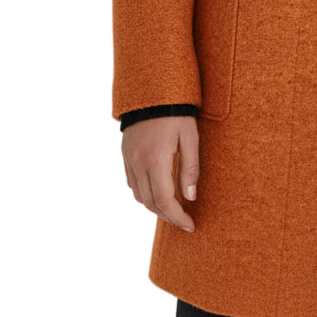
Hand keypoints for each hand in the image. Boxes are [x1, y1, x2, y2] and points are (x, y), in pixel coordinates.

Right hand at [121, 115, 199, 230]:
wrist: (152, 90)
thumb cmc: (176, 112)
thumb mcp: (190, 137)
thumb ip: (190, 168)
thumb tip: (190, 197)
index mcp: (155, 160)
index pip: (165, 200)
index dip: (177, 217)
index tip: (190, 226)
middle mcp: (138, 163)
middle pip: (151, 202)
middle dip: (168, 215)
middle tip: (184, 220)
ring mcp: (129, 160)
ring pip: (139, 196)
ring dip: (155, 207)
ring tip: (173, 209)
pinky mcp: (126, 155)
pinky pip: (132, 183)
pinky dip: (144, 194)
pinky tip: (157, 192)